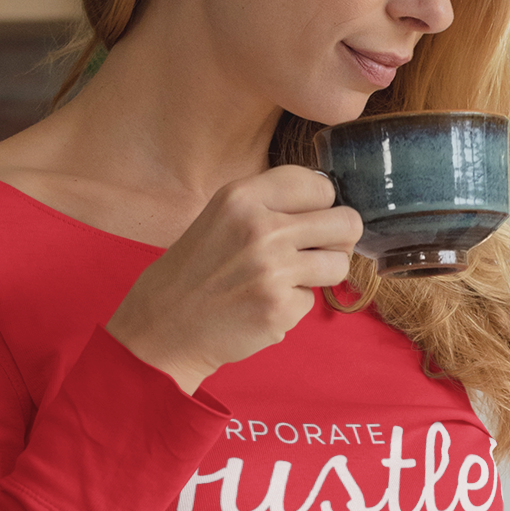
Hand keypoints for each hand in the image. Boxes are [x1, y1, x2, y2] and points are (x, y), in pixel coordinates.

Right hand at [106, 165, 363, 393]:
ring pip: (339, 263)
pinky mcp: (280, 309)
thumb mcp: (223, 216)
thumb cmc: (196, 269)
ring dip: (321, 273)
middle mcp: (261, 228)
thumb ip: (270, 205)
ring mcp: (273, 270)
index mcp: (244, 197)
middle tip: (315, 250)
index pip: (320, 186)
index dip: (322, 204)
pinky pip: (313, 299)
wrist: (163, 325)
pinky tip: (263, 304)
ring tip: (288, 278)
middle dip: (337, 238)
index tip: (311, 217)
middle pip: (346, 222)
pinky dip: (294, 304)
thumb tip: (331, 203)